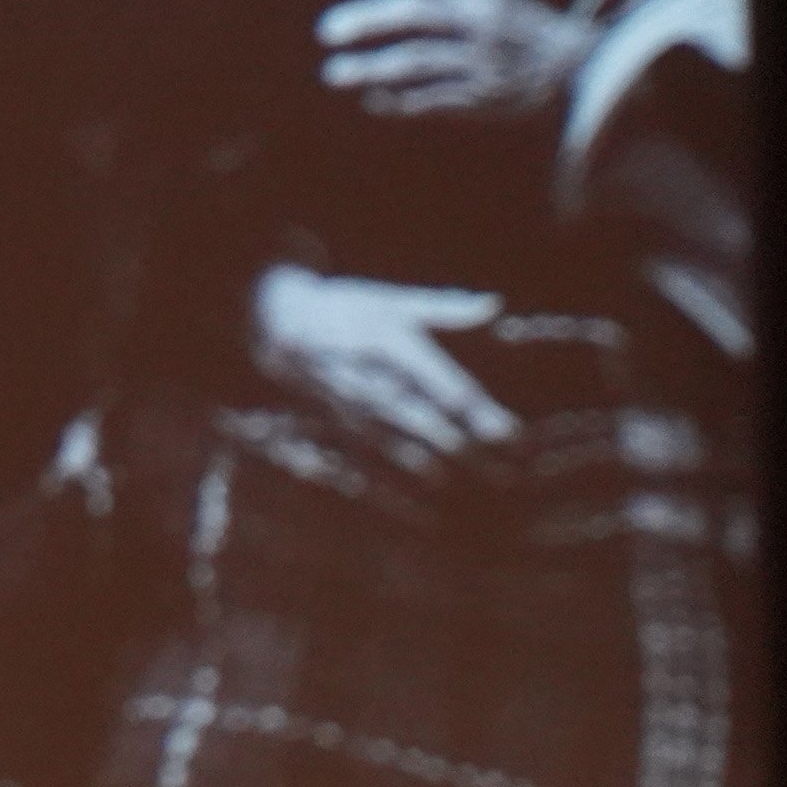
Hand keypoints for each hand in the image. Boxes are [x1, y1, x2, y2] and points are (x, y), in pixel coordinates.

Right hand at [250, 263, 517, 460]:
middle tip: (500, 471)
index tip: (508, 432)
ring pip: (394, 438)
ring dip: (429, 460)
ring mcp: (350, 402)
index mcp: (390, 343)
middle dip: (459, 444)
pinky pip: (366, 449)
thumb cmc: (347, 306)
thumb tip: (494, 305)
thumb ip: (444, 307)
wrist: (277, 320)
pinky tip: (420, 485)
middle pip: (421, 417)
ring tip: (463, 482)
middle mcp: (370, 377)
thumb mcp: (392, 300)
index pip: (441, 382)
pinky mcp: (334, 418)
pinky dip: (394, 471)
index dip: (475, 410)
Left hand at [316, 0, 592, 118]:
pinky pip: (433, 98)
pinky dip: (399, 101)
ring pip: (418, 60)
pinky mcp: (485, 96)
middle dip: (369, 20)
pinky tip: (372, 100)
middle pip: (416, 14)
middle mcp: (479, 20)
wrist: (579, 66)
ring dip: (372, 67)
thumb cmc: (513, 26)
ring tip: (333, 73)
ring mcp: (482, 58)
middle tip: (326, 30)